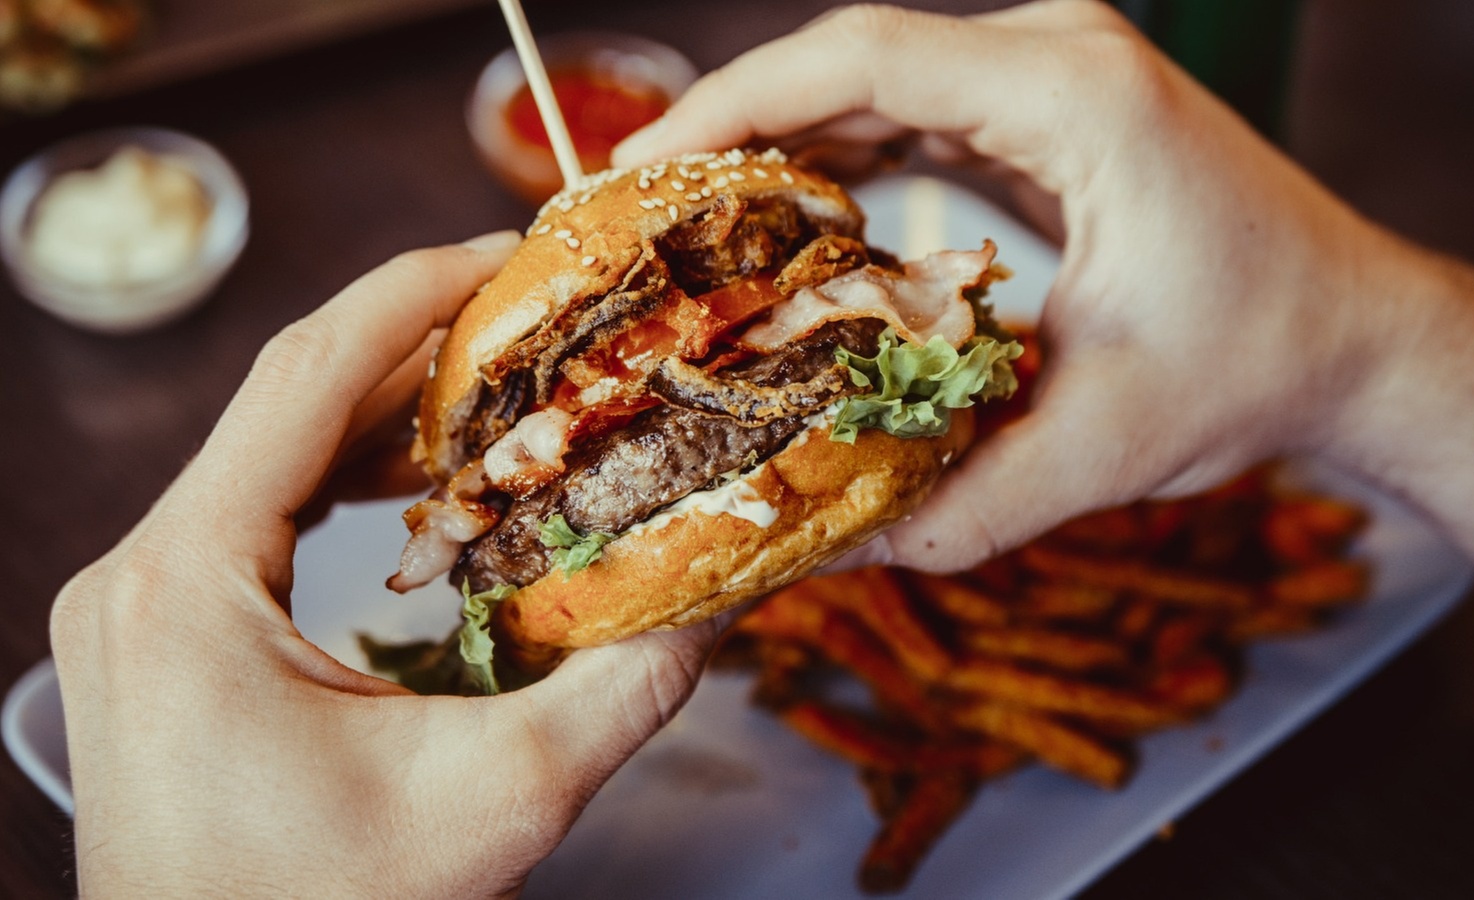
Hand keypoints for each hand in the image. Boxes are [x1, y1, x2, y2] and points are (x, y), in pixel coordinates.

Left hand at [50, 232, 717, 897]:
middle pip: (287, 400)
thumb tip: (724, 594)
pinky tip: (415, 480)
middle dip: (417, 346)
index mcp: (187, 583)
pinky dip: (343, 478)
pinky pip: (254, 512)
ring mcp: (136, 604)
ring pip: (268, 452)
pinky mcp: (158, 635)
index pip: (305, 376)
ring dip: (382, 413)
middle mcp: (138, 573)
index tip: (509, 252)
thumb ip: (624, 692)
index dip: (415, 293)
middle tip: (533, 316)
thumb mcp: (495, 806)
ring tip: (496, 387)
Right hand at [615, 1, 1473, 572]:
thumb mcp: (1100, 447)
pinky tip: (783, 223)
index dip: (738, 103)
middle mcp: (1059, 56)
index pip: (865, 58)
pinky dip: (839, 158)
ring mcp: (1054, 74)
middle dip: (736, 131)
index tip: (646, 169)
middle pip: (853, 61)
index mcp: (1075, 97)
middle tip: (641, 214)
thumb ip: (953, 503)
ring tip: (689, 224)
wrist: (1351, 336)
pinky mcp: (1045, 112)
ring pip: (876, 83)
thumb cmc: (1259, 363)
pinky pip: (914, 112)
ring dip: (780, 144)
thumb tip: (819, 552)